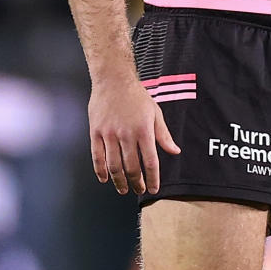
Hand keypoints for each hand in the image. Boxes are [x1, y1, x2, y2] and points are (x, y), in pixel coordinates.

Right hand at [88, 77, 180, 195]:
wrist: (113, 80)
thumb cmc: (136, 96)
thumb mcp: (155, 113)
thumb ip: (163, 135)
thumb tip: (175, 151)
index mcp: (143, 130)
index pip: (150, 161)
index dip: (152, 178)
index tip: (153, 189)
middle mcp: (126, 134)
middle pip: (131, 167)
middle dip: (136, 182)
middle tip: (139, 189)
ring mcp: (109, 134)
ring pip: (113, 165)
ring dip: (119, 181)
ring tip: (123, 189)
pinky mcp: (96, 132)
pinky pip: (97, 156)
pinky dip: (100, 171)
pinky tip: (105, 179)